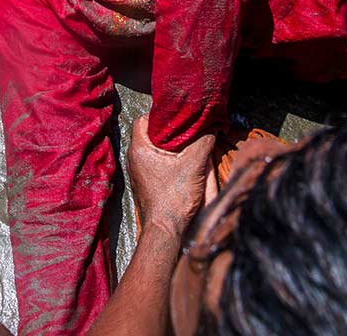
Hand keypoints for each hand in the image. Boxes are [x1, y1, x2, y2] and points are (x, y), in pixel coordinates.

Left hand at [126, 116, 217, 238]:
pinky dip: (169, 161)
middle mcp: (135, 159)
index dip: (161, 115)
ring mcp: (139, 173)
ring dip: (170, 148)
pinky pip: (156, 164)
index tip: (178, 117)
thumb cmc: (174, 200)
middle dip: (170, 132)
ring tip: (188, 146)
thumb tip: (211, 127)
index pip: (144, 120)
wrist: (165, 231)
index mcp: (139, 150)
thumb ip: (203, 142)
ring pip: (154, 150)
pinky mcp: (146, 184)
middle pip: (150, 135)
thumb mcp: (194, 166)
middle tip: (187, 131)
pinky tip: (184, 164)